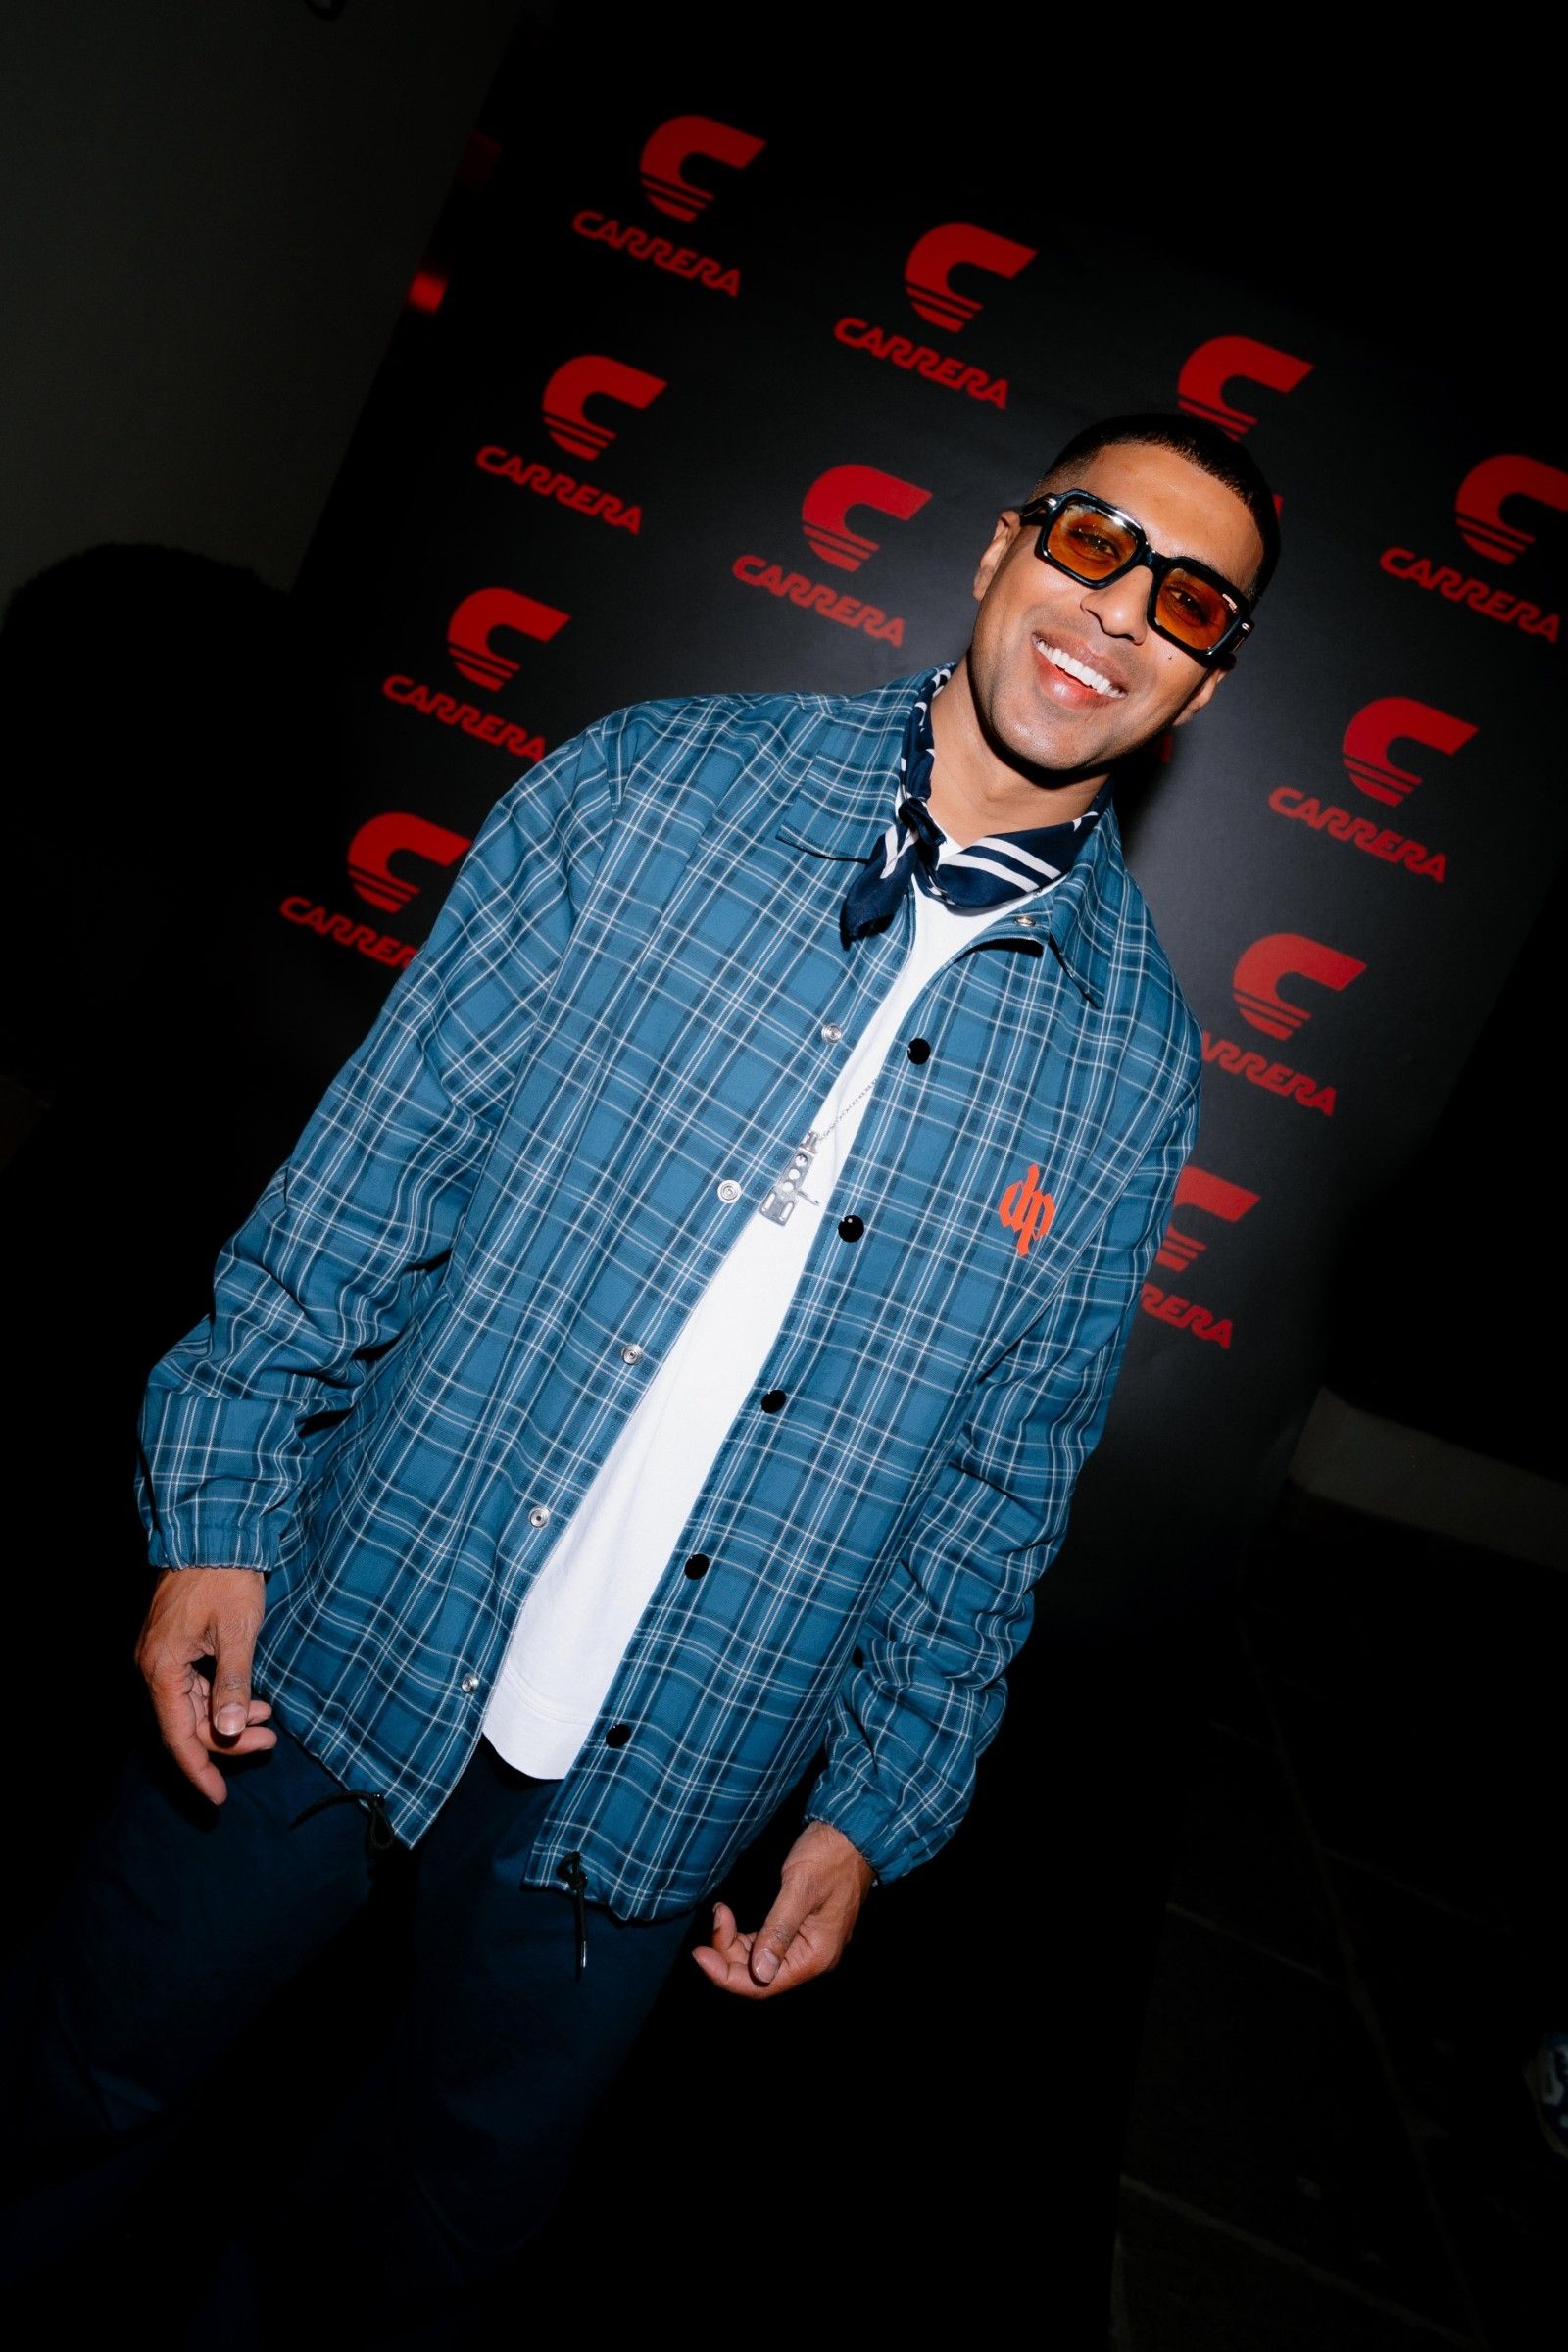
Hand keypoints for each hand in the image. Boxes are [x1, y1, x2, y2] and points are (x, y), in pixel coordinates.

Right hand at [134, 1567, 274, 1803]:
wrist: (213, 1532)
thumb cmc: (227, 1579)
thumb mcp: (238, 1632)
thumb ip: (233, 1683)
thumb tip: (229, 1731)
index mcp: (162, 1668)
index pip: (179, 1735)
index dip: (200, 1769)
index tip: (218, 1799)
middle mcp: (155, 1666)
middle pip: (189, 1723)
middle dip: (228, 1740)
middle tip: (270, 1742)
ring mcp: (163, 1655)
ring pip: (194, 1705)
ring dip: (228, 1718)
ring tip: (266, 1719)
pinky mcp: (175, 1645)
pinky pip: (196, 1685)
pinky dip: (223, 1696)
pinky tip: (251, 1699)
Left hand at [691, 1820, 873, 1999]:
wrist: (852, 1833)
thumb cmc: (830, 1857)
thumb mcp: (799, 1889)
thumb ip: (779, 1931)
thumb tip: (760, 1973)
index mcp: (815, 1956)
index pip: (762, 1985)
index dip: (725, 1974)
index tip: (698, 1953)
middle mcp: (810, 1958)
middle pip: (756, 1974)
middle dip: (727, 1951)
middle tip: (716, 1916)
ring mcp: (804, 1945)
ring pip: (757, 1960)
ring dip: (733, 1941)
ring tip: (720, 1911)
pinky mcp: (798, 1930)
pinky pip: (764, 1944)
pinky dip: (743, 1934)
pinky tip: (729, 1916)